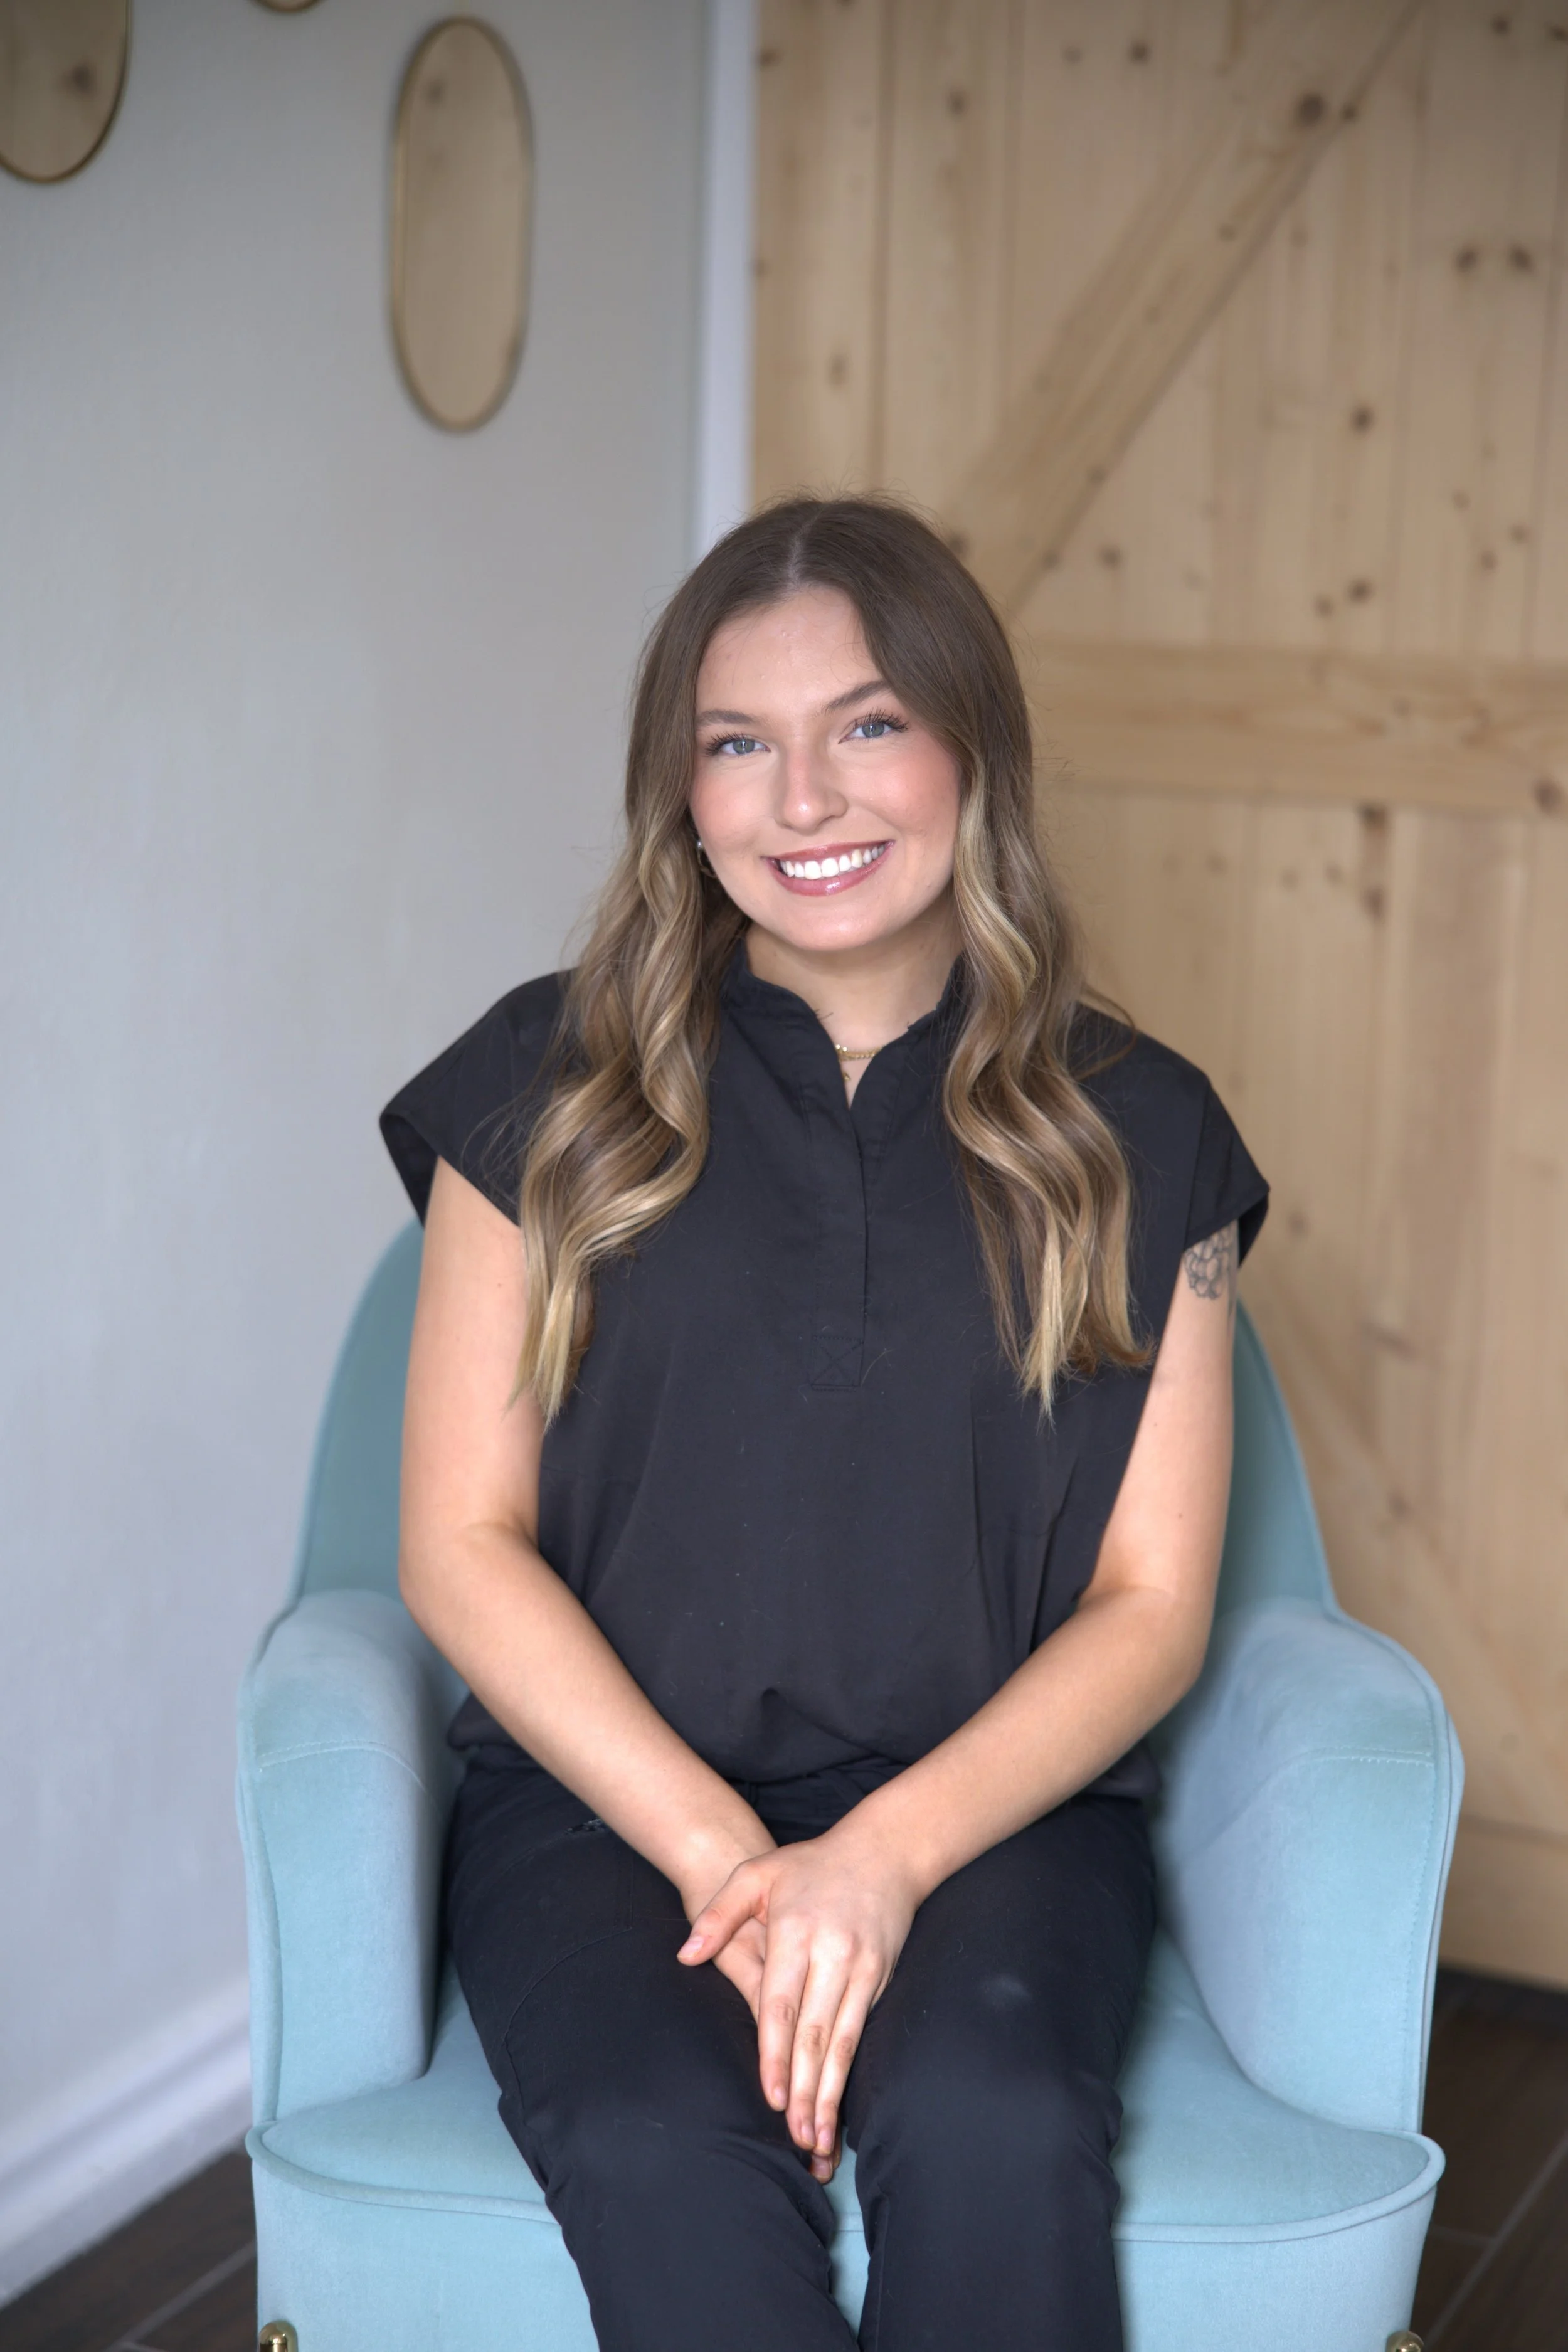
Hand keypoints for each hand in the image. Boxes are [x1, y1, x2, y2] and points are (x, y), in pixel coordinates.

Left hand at [677, 1822, 921, 2180]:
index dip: (775, 2054)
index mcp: (796, 1933)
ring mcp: (862, 1969)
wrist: (884, 1851)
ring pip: (842, 2042)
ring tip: (818, 2137)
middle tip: (794, 2137)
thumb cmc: (810, 1865)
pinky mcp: (881, 1978)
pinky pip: (861, 2033)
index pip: (782, 2005)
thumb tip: (686, 1955)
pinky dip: (849, 2071)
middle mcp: (832, 1955)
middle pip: (814, 2033)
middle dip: (803, 2090)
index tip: (769, 2097)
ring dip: (829, 2092)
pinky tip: (839, 2101)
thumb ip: (718, 1913)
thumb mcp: (756, 1873)